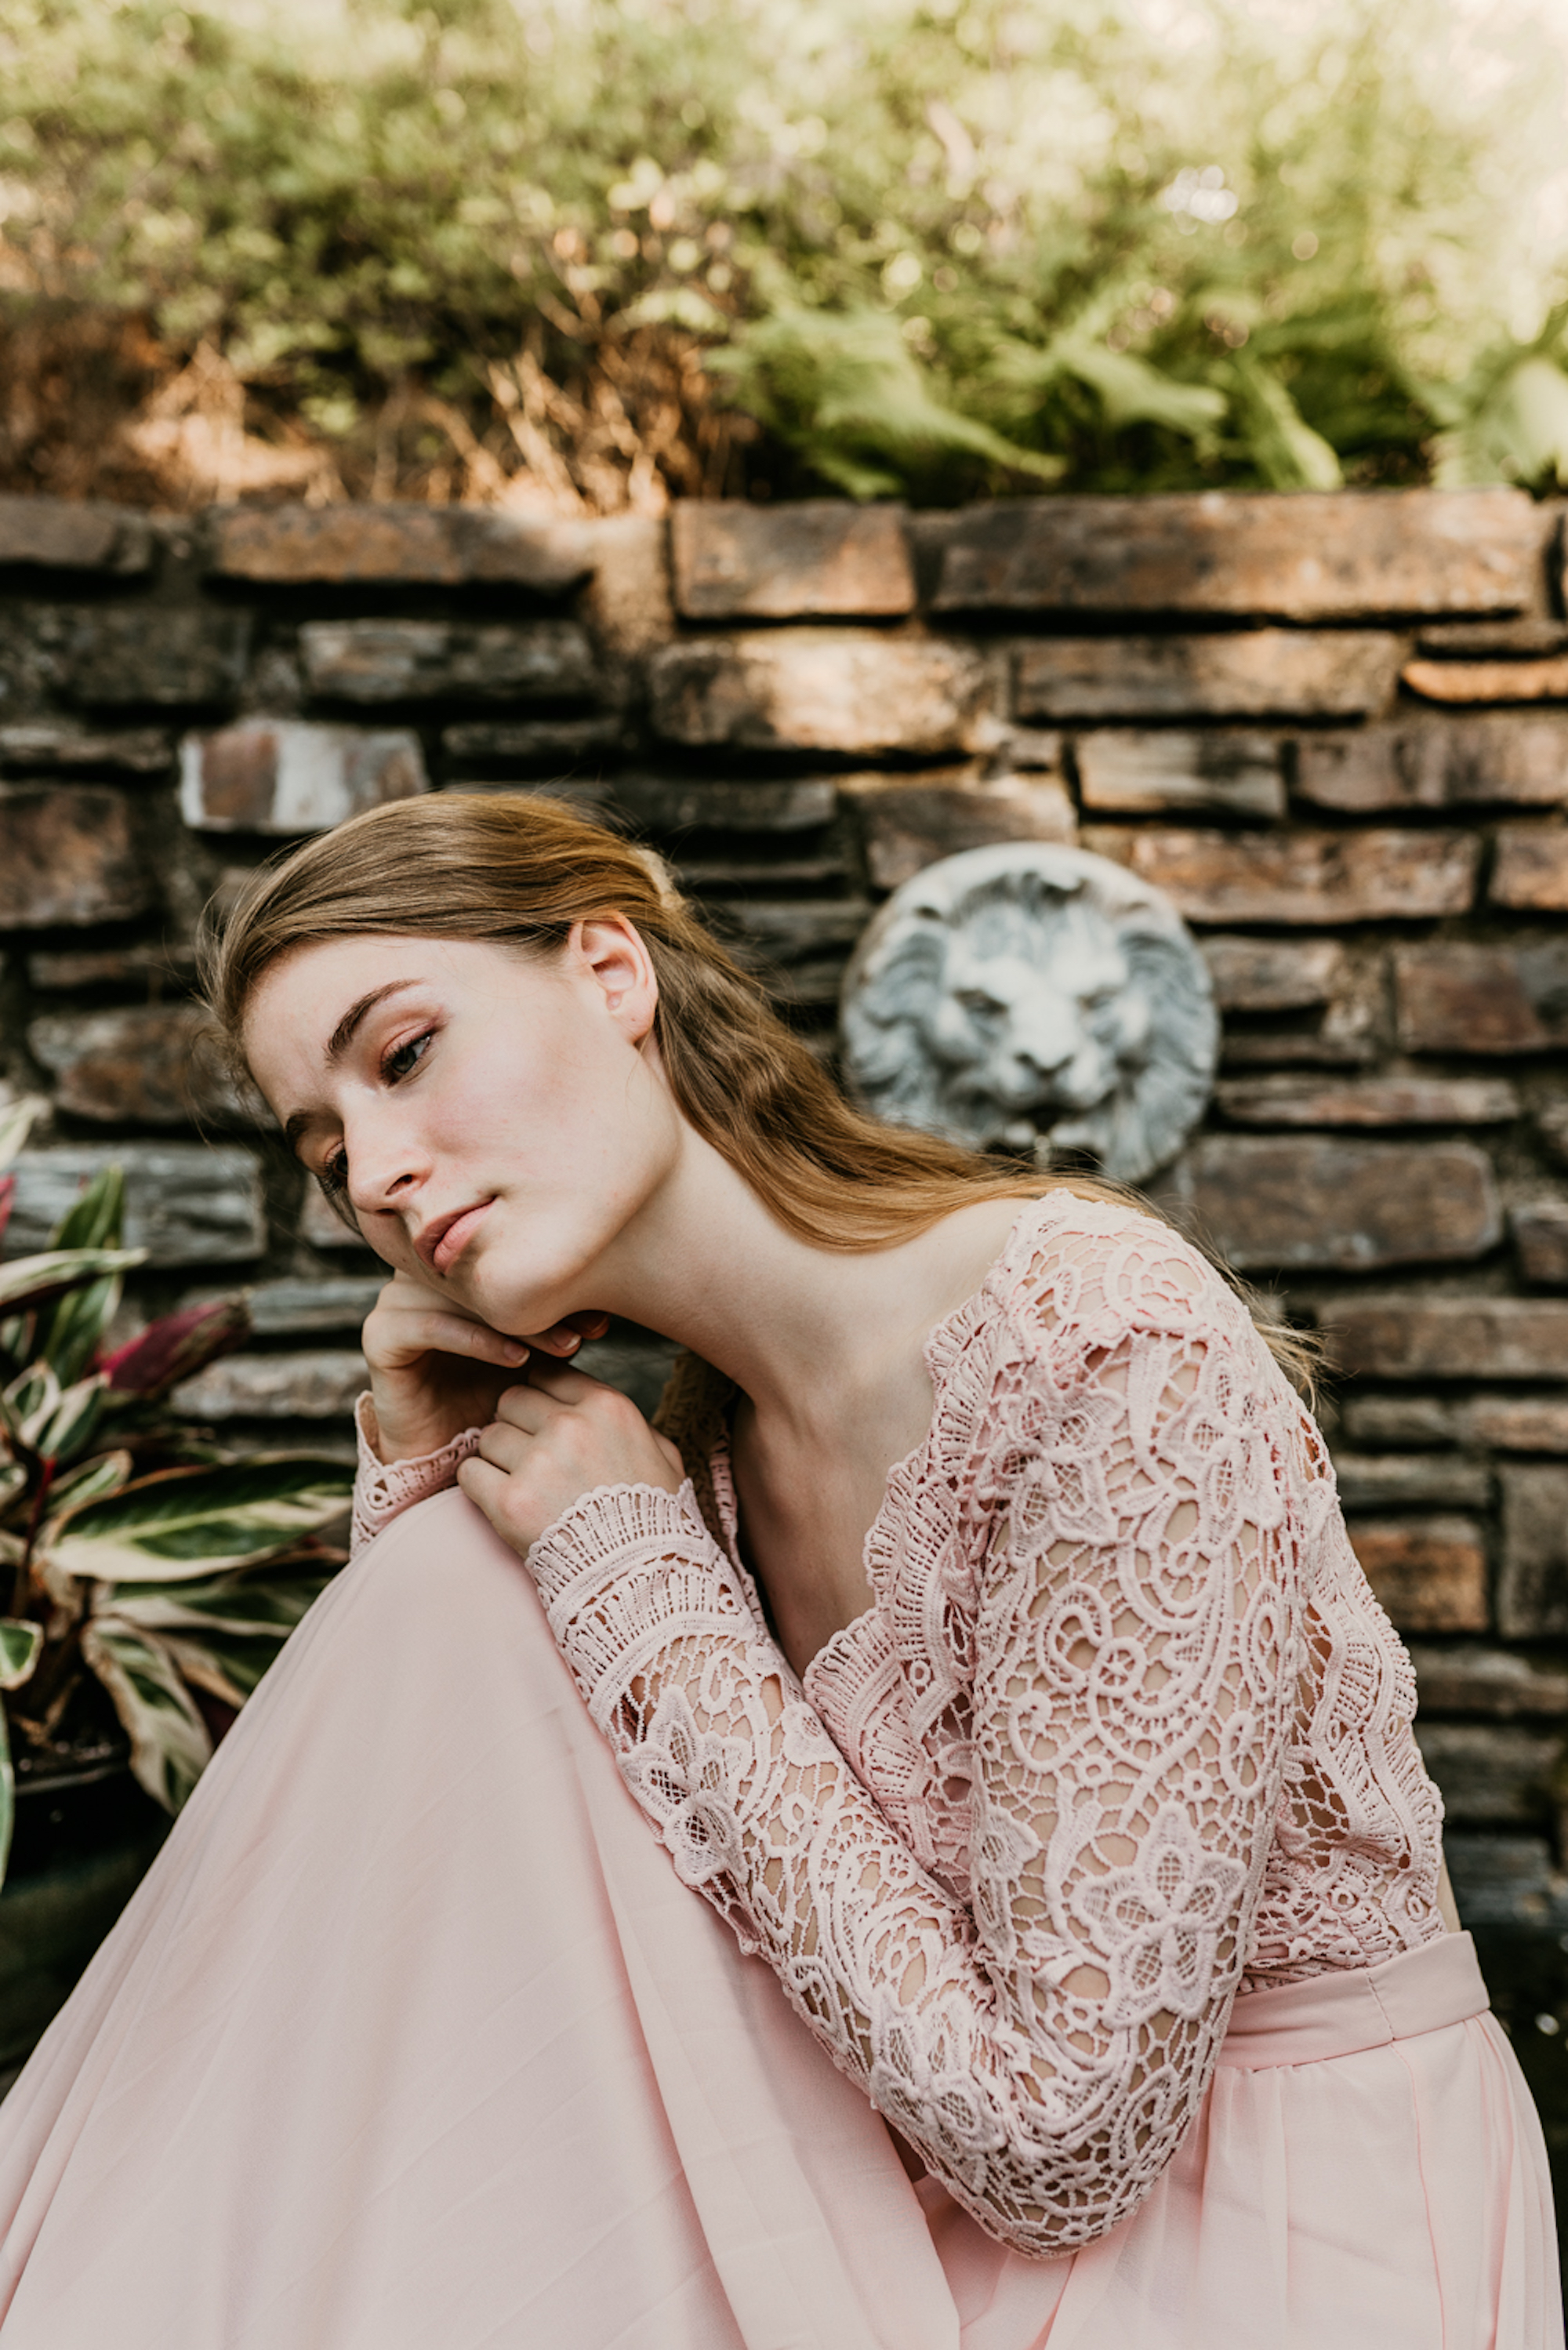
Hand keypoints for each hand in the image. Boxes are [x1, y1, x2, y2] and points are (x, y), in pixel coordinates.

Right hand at [361, 1269, 610, 1462]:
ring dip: (515, 1321)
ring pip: (461, 1299)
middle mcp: (418, 1278)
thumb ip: (557, 1323)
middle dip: (541, 1302)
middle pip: (484, 1277)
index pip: (506, 1263)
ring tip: (561, 1348)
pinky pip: (431, 1326)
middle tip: (584, 1331)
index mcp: (454, 1271)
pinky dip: (478, 1340)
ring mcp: (395, 1302)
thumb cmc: (495, 1395)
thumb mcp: (534, 1353)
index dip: (556, 1285)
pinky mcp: (380, 1335)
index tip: (600, 1318)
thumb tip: (604, 1309)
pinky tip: (517, 1359)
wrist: (447, 1450)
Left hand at [455, 1358, 684, 1556]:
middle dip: (516, 1424)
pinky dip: (479, 1485)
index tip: (544, 1424)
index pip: (548, 1375)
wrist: (640, 1580)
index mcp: (607, 1407)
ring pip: (488, 1435)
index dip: (542, 1399)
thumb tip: (601, 1407)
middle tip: (528, 1456)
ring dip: (498, 1458)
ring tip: (521, 1485)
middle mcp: (570, 1426)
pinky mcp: (509, 1502)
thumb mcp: (663, 1457)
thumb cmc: (655, 1519)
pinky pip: (470, 1472)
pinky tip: (501, 1501)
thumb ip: (632, 1423)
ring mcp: (538, 1463)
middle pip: (512, 1400)